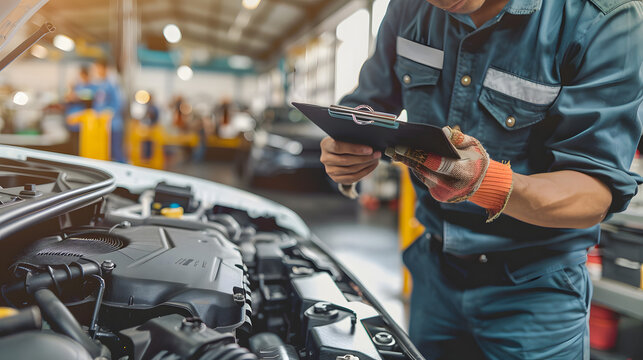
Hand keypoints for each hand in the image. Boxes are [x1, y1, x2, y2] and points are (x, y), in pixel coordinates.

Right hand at [320, 137, 380, 184]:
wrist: (337, 153)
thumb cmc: (344, 142)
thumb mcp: (345, 137)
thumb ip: (353, 139)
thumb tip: (370, 141)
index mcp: (326, 145)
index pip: (339, 147)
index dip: (355, 149)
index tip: (370, 149)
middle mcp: (325, 158)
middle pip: (346, 160)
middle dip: (364, 158)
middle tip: (377, 154)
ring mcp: (329, 170)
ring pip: (351, 170)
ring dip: (366, 165)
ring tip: (376, 159)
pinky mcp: (336, 178)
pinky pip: (353, 178)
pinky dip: (365, 172)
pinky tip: (372, 166)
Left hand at [386, 127, 512, 221]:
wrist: (484, 183)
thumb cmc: (477, 159)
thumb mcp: (473, 145)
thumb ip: (458, 138)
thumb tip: (443, 131)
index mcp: (463, 172)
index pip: (437, 163)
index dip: (419, 155)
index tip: (402, 147)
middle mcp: (451, 186)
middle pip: (423, 170)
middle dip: (406, 158)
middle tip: (390, 147)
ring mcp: (443, 193)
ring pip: (421, 175)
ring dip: (408, 163)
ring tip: (394, 151)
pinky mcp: (437, 196)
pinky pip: (423, 179)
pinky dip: (416, 169)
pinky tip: (405, 159)